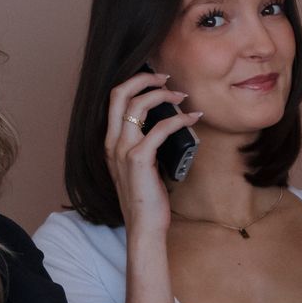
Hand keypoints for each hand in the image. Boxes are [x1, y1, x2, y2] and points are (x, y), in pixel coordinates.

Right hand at [105, 72, 201, 237]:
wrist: (143, 226)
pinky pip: (160, 128)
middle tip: (166, 76)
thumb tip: (165, 126)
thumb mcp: (140, 167)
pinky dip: (179, 119)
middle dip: (143, 78)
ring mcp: (123, 149)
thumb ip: (144, 146)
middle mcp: (112, 142)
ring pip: (138, 104)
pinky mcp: (139, 159)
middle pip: (119, 93)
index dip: (134, 83)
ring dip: (163, 94)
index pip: (114, 99)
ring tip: (182, 96)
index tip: (156, 81)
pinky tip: (191, 118)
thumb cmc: (146, 199)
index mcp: (110, 142)